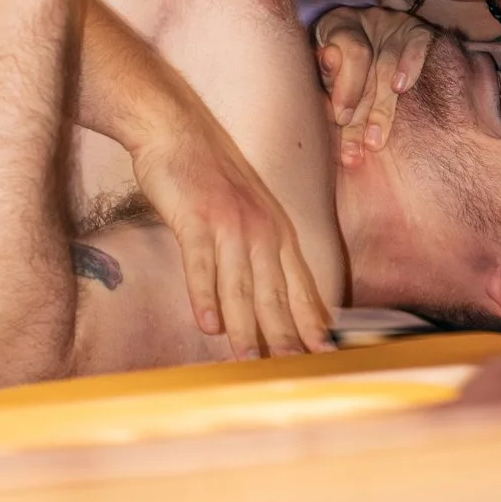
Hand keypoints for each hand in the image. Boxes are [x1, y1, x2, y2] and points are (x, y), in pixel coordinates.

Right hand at [121, 71, 332, 358]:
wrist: (176, 129)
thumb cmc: (208, 175)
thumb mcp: (245, 212)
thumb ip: (256, 252)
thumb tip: (260, 297)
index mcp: (277, 231)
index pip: (300, 286)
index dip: (312, 322)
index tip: (324, 356)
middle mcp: (261, 230)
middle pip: (275, 294)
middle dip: (286, 336)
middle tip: (294, 371)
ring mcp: (230, 224)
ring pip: (240, 286)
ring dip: (245, 327)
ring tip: (249, 361)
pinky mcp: (197, 218)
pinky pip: (201, 264)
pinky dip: (204, 295)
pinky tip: (207, 324)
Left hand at [313, 5, 431, 166]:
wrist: (368, 47)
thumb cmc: (336, 69)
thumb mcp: (324, 73)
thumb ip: (326, 75)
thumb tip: (328, 62)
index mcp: (334, 24)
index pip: (347, 53)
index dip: (346, 87)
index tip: (341, 120)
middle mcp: (365, 19)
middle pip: (365, 63)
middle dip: (360, 111)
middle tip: (354, 149)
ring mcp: (394, 24)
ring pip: (388, 64)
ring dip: (382, 108)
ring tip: (375, 141)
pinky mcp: (419, 32)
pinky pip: (418, 46)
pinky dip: (410, 67)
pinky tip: (401, 88)